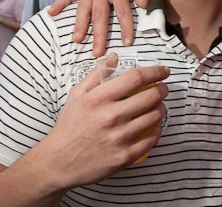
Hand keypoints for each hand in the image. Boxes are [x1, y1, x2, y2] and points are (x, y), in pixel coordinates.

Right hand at [30, 54, 169, 189]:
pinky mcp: (125, 156)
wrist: (58, 163)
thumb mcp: (77, 95)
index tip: (164, 71)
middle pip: (151, 96)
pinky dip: (157, 130)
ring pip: (155, 116)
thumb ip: (96, 74)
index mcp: (98, 99)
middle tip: (163, 89)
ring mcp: (119, 137)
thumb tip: (114, 57)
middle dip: (162, 90)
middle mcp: (110, 116)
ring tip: (157, 106)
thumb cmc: (68, 127)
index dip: (155, 72)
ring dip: (161, 109)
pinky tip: (154, 126)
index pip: (136, 78)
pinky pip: (152, 139)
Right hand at [47, 0, 152, 55]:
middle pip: (99, 14)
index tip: (127, 42)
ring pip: (83, 9)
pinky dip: (59, 3)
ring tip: (77, 41)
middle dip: (98, 34)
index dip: (125, 27)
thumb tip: (142, 5)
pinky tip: (51, 14)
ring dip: (79, 25)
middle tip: (97, 52)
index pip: (122, 10)